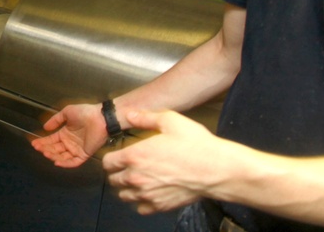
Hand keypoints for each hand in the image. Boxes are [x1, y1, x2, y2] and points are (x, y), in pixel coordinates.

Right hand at [31, 103, 108, 167]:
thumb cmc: (85, 113)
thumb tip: (45, 127)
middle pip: (54, 149)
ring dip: (53, 156)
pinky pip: (73, 162)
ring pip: (62, 156)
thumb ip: (55, 120)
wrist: (100, 117)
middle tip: (37, 148)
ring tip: (45, 153)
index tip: (34, 143)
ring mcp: (76, 150)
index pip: (51, 140)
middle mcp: (69, 143)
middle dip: (45, 149)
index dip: (42, 142)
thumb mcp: (67, 112)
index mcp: (65, 133)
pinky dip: (65, 163)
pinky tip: (56, 162)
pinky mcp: (83, 155)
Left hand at [102, 110, 221, 214]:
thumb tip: (130, 114)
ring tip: (137, 179)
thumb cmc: (195, 145)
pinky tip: (148, 191)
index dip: (112, 157)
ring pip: (123, 195)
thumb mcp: (170, 121)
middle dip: (117, 172)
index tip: (118, 155)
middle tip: (128, 166)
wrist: (216, 169)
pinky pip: (139, 208)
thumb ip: (146, 117)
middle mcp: (136, 177)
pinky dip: (140, 201)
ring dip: (126, 187)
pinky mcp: (159, 206)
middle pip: (113, 180)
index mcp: (135, 156)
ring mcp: (147, 194)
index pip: (107, 162)